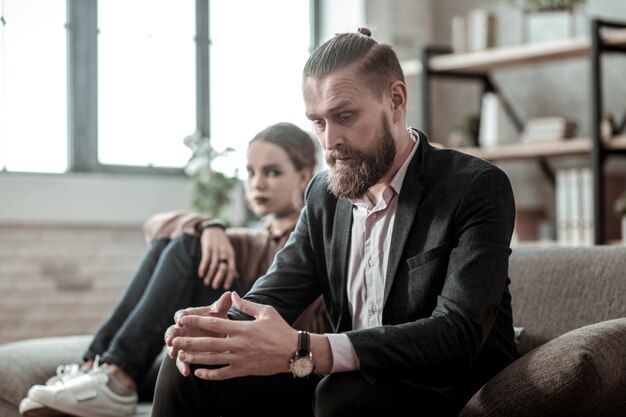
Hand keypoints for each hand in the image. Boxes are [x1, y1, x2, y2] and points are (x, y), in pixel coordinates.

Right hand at [164, 291, 233, 375]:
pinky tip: (186, 372)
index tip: (181, 320)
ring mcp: (182, 342)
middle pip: (173, 331)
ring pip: (174, 346)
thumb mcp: (219, 313)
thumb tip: (229, 294)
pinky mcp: (185, 354)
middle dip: (171, 335)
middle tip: (170, 340)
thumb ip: (222, 305)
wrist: (217, 333)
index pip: (181, 315)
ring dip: (172, 350)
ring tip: (173, 354)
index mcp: (189, 316)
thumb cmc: (216, 319)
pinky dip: (182, 366)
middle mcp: (182, 329)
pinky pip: (182, 361)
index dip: (181, 317)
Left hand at [172, 292, 296, 379]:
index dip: (196, 321)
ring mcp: (240, 359)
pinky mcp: (244, 370)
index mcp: (242, 328)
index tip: (183, 319)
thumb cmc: (280, 329)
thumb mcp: (265, 311)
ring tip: (181, 355)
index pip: (214, 324)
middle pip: (208, 343)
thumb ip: (247, 304)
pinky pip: (223, 374)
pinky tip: (198, 372)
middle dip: (189, 341)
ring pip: (212, 360)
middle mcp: (238, 344)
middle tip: (174, 340)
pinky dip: (209, 374)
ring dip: (195, 357)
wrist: (293, 351)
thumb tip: (233, 295)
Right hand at [198, 227, 237, 288]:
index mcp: (231, 255)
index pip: (232, 269)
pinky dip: (203, 268)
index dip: (229, 278)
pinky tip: (200, 274)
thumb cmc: (222, 243)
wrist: (214, 229)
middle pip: (223, 268)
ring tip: (206, 282)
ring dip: (210, 275)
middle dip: (218, 278)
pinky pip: (205, 260)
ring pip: (213, 265)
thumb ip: (231, 263)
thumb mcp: (229, 252)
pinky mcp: (208, 248)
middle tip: (214, 287)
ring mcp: (216, 250)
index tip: (225, 287)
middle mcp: (224, 253)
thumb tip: (236, 276)